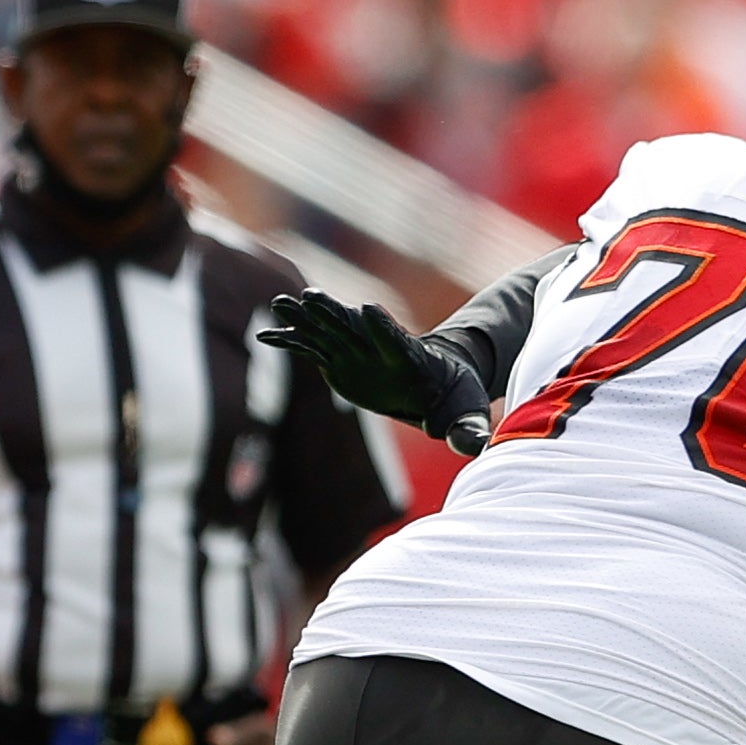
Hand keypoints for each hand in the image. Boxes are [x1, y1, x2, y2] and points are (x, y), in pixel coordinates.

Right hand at [260, 290, 489, 453]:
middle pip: (353, 328)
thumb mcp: (465, 415)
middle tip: (311, 297)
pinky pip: (312, 349)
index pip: (395, 340)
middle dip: (333, 313)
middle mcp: (379, 350)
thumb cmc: (454, 400)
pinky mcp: (340, 362)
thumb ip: (468, 430)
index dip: (381, 326)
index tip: (366, 308)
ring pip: (327, 331)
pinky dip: (291, 342)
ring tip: (278, 303)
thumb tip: (479, 448)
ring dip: (304, 319)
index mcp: (410, 359)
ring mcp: (357, 353)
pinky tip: (266, 335)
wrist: (435, 386)